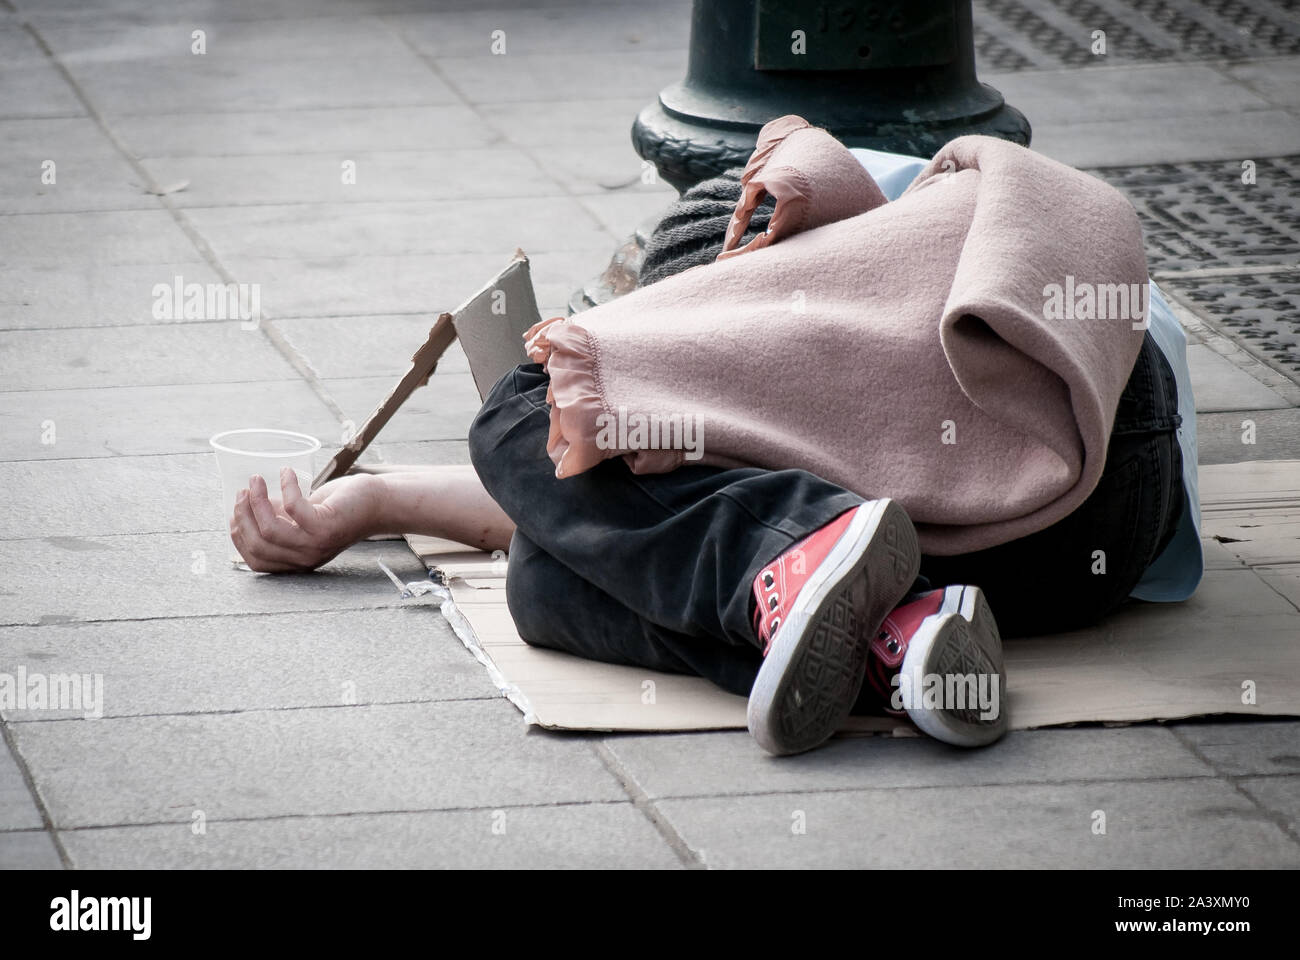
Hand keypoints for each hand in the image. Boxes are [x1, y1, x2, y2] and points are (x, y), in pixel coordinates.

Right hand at [229, 468, 378, 571]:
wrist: (376, 504)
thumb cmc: (336, 508)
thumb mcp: (300, 517)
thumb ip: (276, 516)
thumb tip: (245, 503)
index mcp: (295, 561)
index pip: (255, 561)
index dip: (238, 536)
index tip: (234, 511)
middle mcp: (304, 559)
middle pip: (258, 545)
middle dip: (242, 515)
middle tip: (243, 490)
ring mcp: (316, 545)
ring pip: (271, 530)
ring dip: (257, 501)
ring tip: (256, 480)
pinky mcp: (327, 526)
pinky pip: (294, 508)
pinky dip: (286, 487)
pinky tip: (287, 473)